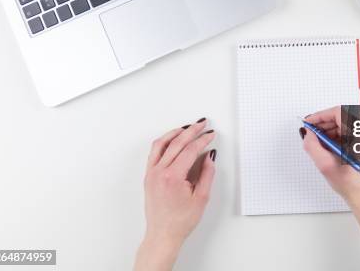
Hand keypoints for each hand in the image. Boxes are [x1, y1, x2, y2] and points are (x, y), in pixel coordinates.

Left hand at [134, 119, 216, 270]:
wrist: (163, 234)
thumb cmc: (181, 221)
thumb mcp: (202, 197)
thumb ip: (207, 174)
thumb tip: (209, 156)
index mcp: (172, 177)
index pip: (189, 150)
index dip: (202, 140)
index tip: (211, 134)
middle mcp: (159, 172)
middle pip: (176, 143)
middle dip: (191, 130)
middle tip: (202, 124)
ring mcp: (151, 173)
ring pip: (162, 144)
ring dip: (175, 133)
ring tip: (187, 127)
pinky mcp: (148, 176)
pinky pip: (155, 152)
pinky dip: (164, 142)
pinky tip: (173, 139)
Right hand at [301, 106, 359, 242]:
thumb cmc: (350, 185)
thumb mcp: (325, 166)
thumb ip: (313, 147)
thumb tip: (307, 133)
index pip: (339, 113)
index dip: (321, 115)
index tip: (309, 122)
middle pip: (341, 116)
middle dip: (323, 123)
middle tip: (310, 132)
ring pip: (343, 123)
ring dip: (329, 130)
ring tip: (318, 142)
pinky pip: (347, 131)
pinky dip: (335, 135)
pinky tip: (327, 146)